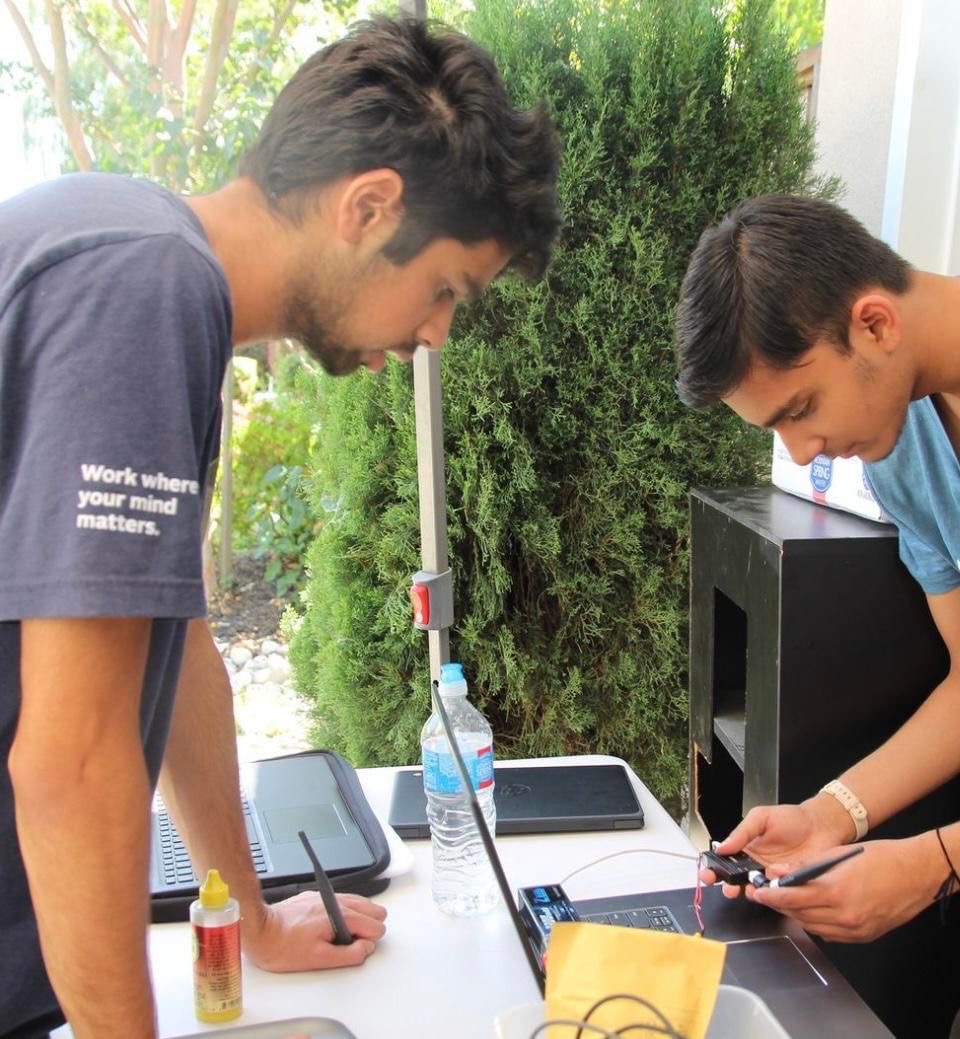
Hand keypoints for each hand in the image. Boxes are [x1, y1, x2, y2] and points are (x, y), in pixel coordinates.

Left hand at [242, 891, 386, 970]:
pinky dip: (343, 914)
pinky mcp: (317, 897)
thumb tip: (366, 949)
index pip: (376, 925)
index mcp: (341, 915)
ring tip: (336, 937)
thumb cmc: (284, 946)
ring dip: (356, 920)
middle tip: (346, 944)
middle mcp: (337, 901)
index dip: (367, 942)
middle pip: (374, 910)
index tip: (351, 950)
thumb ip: (349, 955)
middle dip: (367, 928)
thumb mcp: (319, 959)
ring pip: (360, 903)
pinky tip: (327, 927)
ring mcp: (327, 897)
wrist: (260, 930)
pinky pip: (343, 902)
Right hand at [700, 801, 843, 896]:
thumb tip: (722, 847)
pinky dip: (773, 894)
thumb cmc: (792, 818)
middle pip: (736, 880)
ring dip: (749, 892)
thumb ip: (742, 832)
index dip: (713, 868)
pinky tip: (770, 888)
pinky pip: (777, 894)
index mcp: (746, 848)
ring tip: (748, 889)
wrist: (822, 826)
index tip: (708, 873)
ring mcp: (772, 877)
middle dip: (728, 886)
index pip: (724, 861)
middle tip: (728, 887)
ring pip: (755, 890)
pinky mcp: (789, 886)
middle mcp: (756, 865)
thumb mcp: (762, 817)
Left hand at [746, 836, 942, 941]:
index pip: (790, 898)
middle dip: (780, 904)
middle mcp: (843, 915)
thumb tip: (779, 872)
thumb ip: (805, 866)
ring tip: (787, 901)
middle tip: (767, 895)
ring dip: (797, 914)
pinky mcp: (863, 936)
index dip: (769, 896)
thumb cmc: (881, 858)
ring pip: (813, 927)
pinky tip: (812, 911)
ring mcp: (854, 929)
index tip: (757, 893)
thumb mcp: (838, 855)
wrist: (915, 874)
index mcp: (834, 891)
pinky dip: (817, 923)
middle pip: (799, 914)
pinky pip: (830, 934)